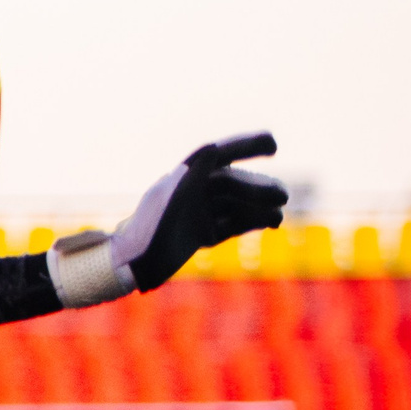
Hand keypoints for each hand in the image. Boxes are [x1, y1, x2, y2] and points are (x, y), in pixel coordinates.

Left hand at [109, 132, 286, 291]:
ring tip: (279, 214)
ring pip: (234, 205)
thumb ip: (191, 176)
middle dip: (259, 187)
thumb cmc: (145, 231)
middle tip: (283, 195)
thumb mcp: (169, 202)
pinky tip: (271, 221)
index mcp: (183, 177)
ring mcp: (195, 214)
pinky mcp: (198, 234)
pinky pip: (230, 225)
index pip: (220, 154)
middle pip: (232, 183)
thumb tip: (213, 147)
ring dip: (259, 207)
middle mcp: (191, 193)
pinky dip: (250, 222)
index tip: (274, 143)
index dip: (247, 145)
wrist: (127, 265)